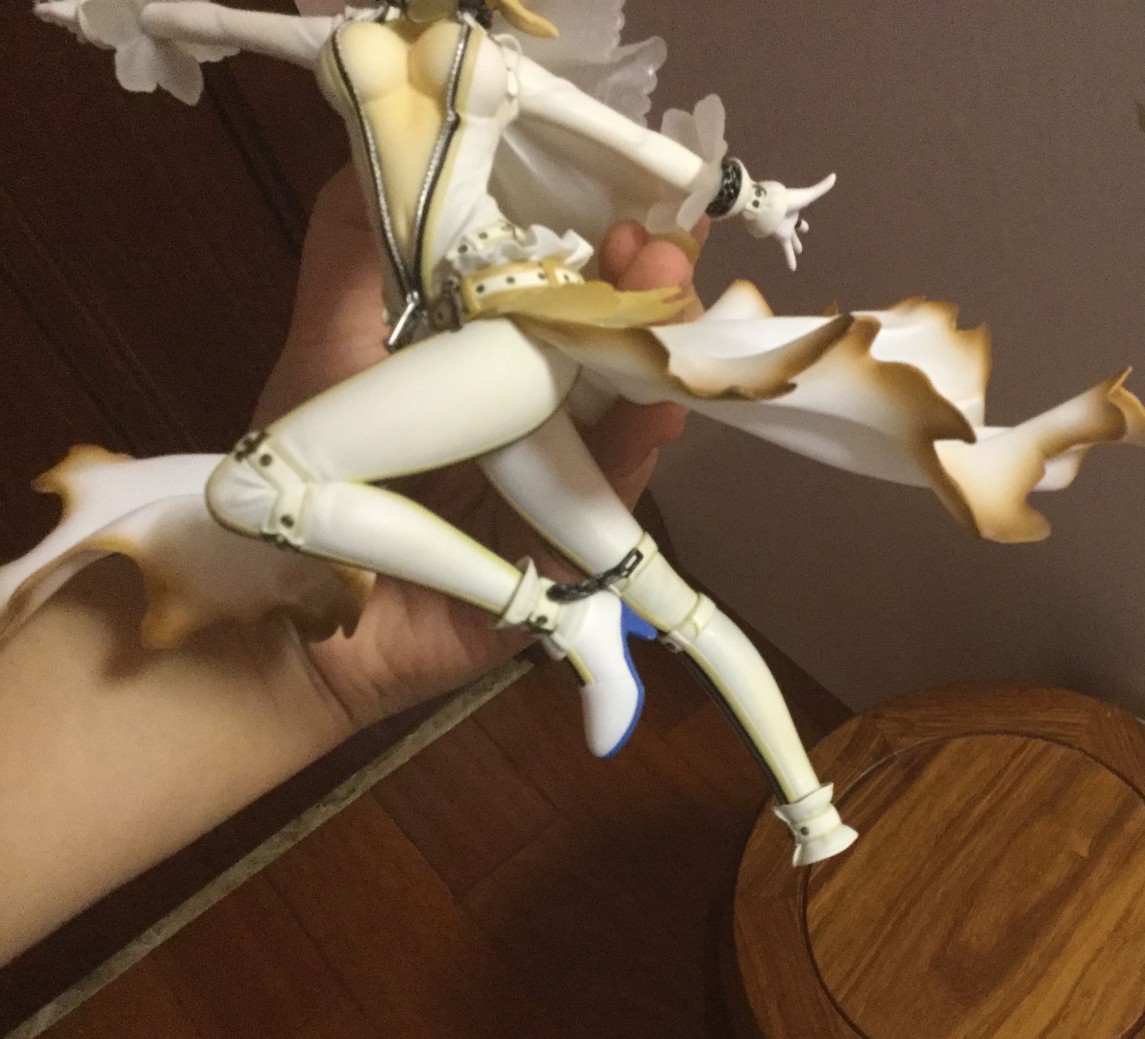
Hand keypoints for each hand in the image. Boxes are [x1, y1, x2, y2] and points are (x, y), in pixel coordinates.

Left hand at [257, 166, 704, 730]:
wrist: (303, 620)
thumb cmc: (312, 482)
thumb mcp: (325, 350)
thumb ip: (350, 258)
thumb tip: (375, 143)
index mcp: (489, 359)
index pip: (562, 286)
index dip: (594, 239)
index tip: (615, 200)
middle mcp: (538, 410)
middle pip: (611, 337)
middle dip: (643, 283)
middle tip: (659, 241)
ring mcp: (564, 479)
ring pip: (628, 405)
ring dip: (658, 350)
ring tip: (673, 294)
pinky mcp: (575, 550)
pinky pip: (617, 495)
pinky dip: (639, 450)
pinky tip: (661, 403)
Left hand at [742, 174, 835, 269]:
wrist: (769, 206)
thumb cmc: (788, 199)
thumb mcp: (808, 195)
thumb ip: (821, 188)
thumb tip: (834, 175)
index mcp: (795, 209)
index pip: (799, 216)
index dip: (802, 221)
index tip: (805, 227)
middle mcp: (789, 220)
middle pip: (795, 228)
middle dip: (797, 232)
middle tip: (801, 242)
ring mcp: (784, 228)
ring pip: (790, 241)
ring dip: (793, 248)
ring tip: (798, 254)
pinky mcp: (781, 237)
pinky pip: (786, 251)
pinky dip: (790, 259)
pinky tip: (792, 269)